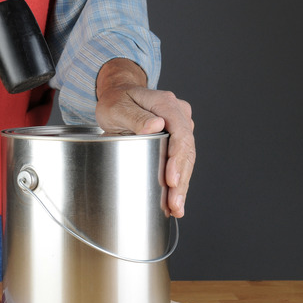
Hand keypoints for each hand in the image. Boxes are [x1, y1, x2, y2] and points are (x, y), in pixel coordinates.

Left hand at [95, 58, 194, 217]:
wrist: (119, 95)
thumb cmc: (116, 101)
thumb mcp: (117, 106)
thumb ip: (135, 116)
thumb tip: (156, 126)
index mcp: (166, 104)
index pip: (180, 133)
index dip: (177, 158)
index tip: (171, 179)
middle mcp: (179, 114)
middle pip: (186, 150)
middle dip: (181, 179)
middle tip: (174, 203)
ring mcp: (180, 126)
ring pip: (186, 159)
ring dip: (182, 185)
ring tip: (176, 208)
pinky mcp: (176, 139)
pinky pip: (181, 160)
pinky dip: (179, 181)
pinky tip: (176, 201)